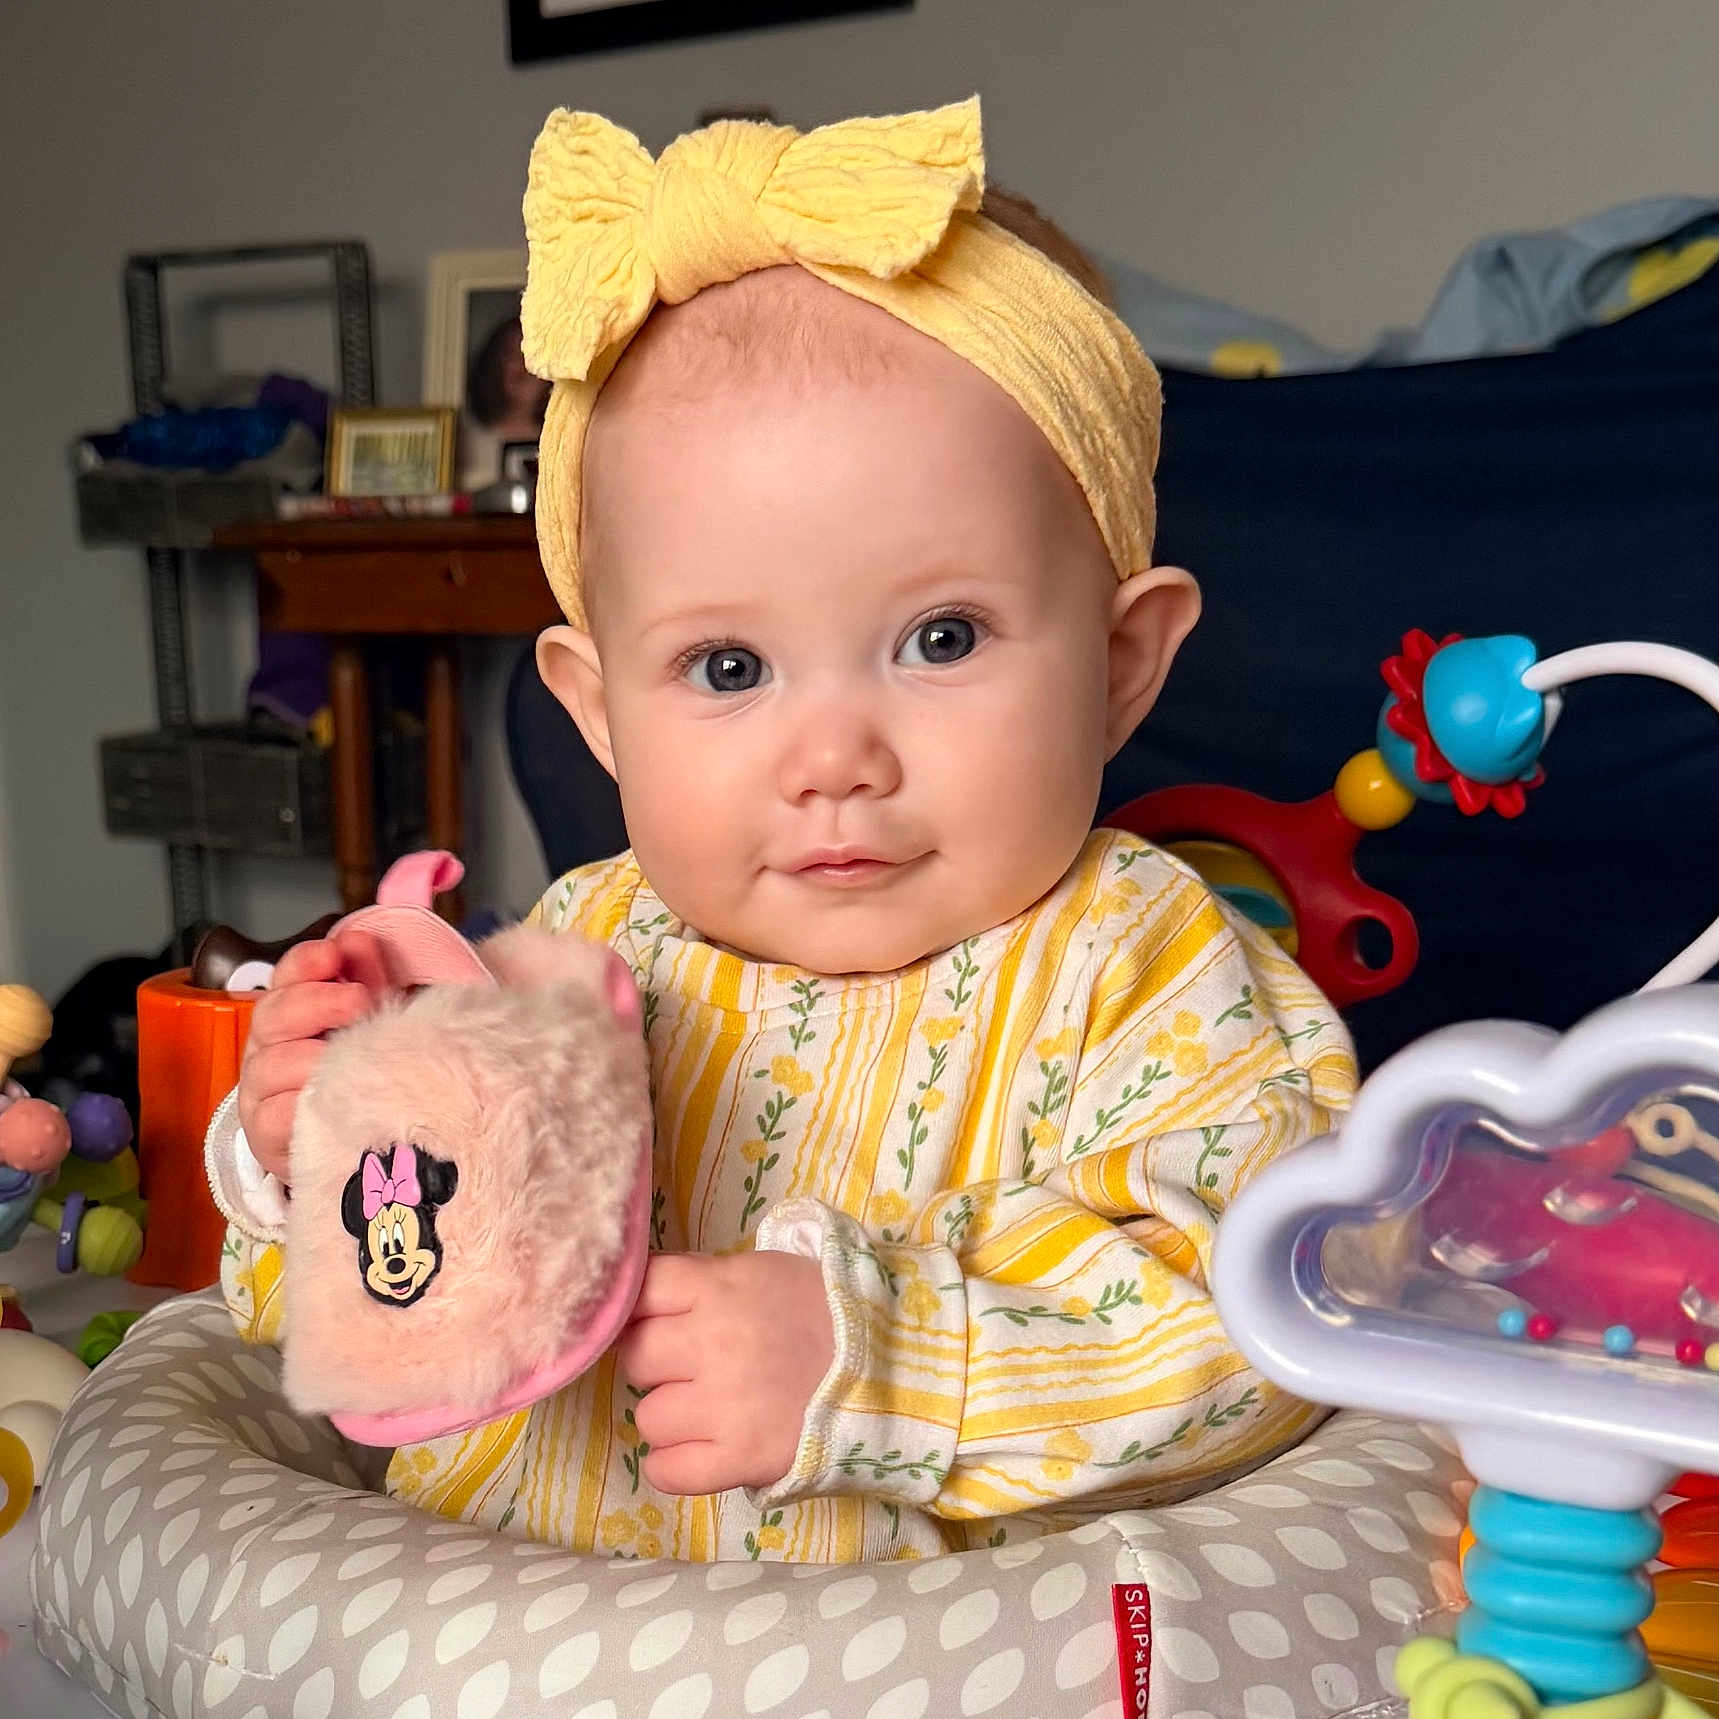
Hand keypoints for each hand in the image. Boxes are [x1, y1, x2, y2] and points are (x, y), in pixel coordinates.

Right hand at [236, 931, 387, 1181]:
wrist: (335, 1134)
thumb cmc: (353, 1066)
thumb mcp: (366, 1018)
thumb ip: (365, 977)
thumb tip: (361, 942)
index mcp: (292, 1008)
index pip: (288, 974)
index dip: (307, 961)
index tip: (336, 953)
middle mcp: (268, 1044)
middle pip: (274, 1013)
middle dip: (316, 1001)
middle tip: (358, 1000)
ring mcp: (262, 1088)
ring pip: (271, 1065)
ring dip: (310, 1056)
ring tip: (347, 1054)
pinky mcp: (266, 1132)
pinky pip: (275, 1117)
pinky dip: (299, 1106)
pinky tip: (327, 1100)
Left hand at [617, 1251, 833, 1495]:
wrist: (892, 1365)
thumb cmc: (823, 1311)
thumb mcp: (762, 1273)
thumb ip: (705, 1280)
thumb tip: (650, 1296)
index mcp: (719, 1289)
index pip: (641, 1290)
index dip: (643, 1308)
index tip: (660, 1320)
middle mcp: (712, 1343)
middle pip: (636, 1356)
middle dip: (658, 1364)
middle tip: (691, 1369)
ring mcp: (723, 1405)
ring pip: (647, 1417)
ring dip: (670, 1417)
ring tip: (707, 1412)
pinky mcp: (739, 1458)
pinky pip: (665, 1470)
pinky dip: (673, 1465)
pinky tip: (699, 1451)